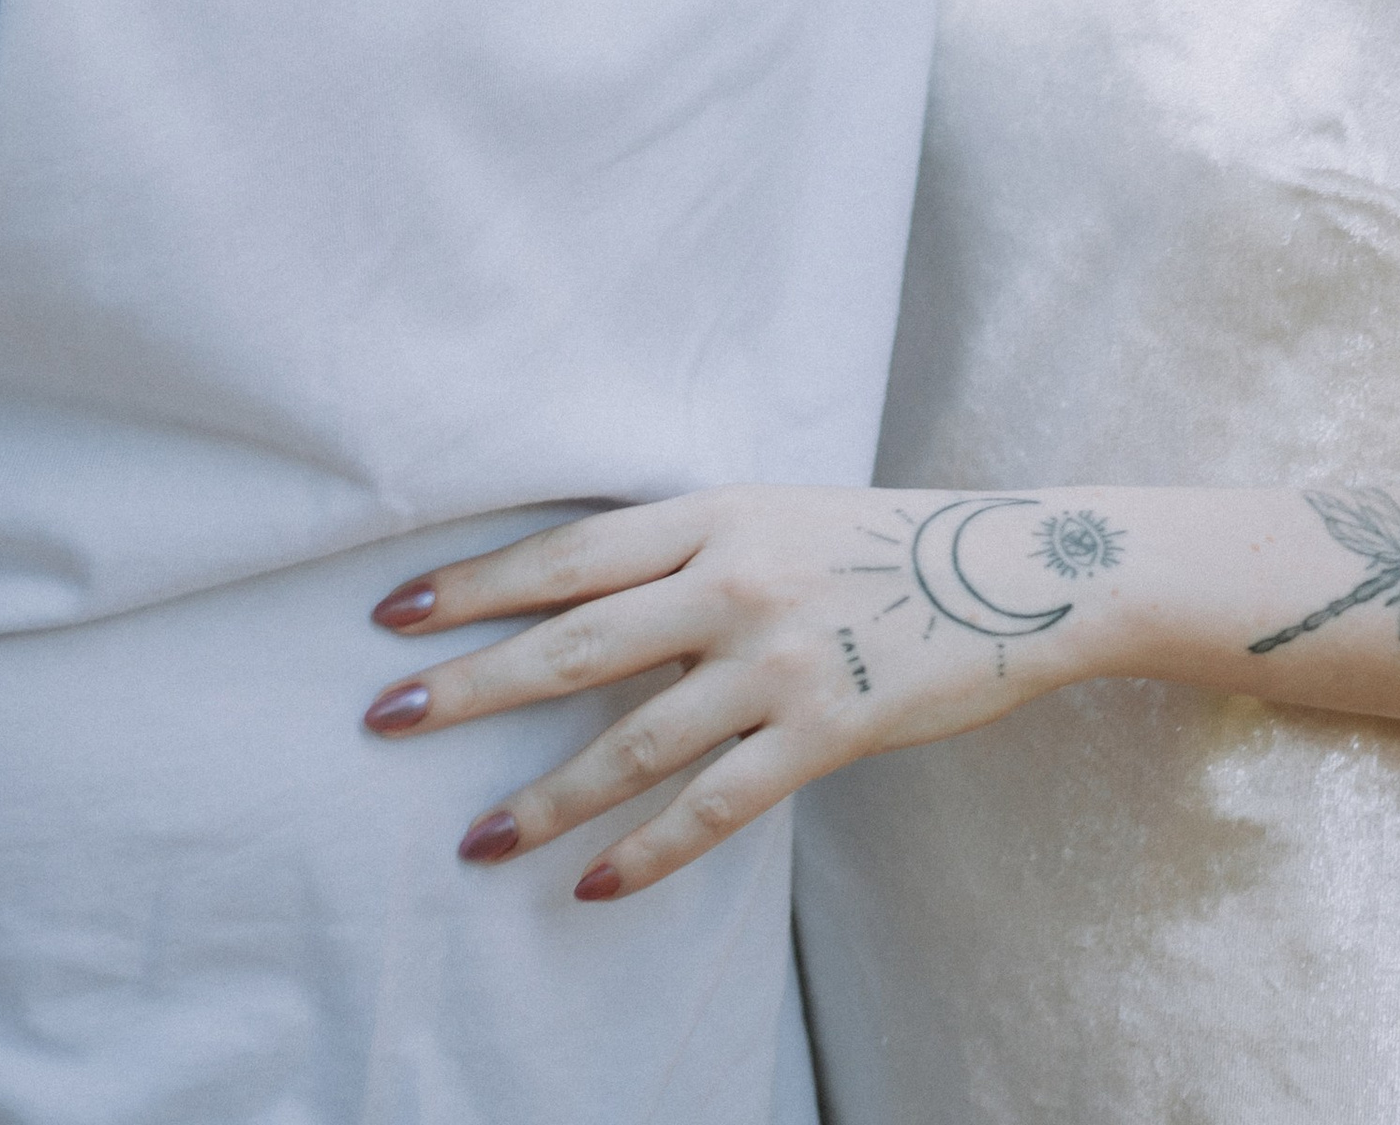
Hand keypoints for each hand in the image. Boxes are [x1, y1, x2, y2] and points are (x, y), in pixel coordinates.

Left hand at [358, 489, 1120, 899]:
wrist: (1017, 570)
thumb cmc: (876, 543)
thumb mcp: (770, 515)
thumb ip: (682, 552)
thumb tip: (572, 600)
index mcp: (713, 512)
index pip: (567, 554)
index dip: (476, 585)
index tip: (394, 615)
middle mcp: (733, 580)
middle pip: (573, 641)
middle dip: (469, 684)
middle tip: (383, 719)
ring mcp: (778, 658)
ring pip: (631, 742)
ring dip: (544, 799)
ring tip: (477, 840)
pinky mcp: (824, 728)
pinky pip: (715, 805)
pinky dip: (648, 851)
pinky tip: (592, 886)